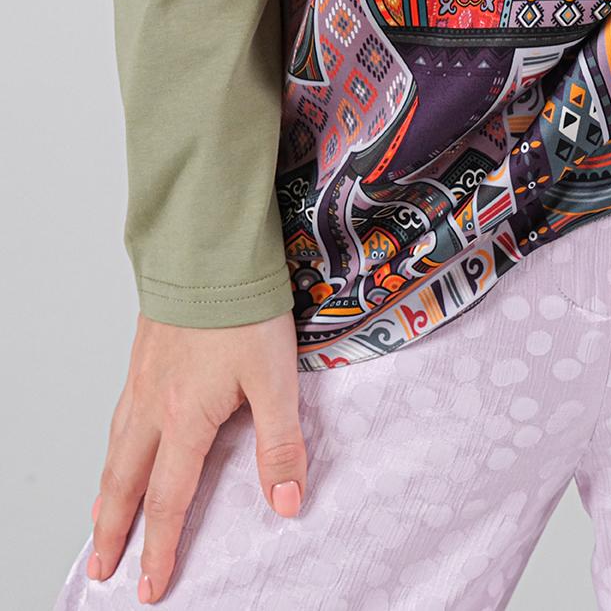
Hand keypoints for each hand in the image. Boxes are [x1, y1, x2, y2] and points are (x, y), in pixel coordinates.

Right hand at [86, 309, 305, 604]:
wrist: (210, 254)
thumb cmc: (243, 312)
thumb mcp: (274, 381)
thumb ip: (280, 444)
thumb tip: (287, 503)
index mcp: (183, 420)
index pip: (168, 499)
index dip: (161, 547)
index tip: (151, 585)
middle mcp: (152, 405)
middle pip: (124, 482)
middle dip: (112, 530)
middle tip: (102, 566)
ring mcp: (142, 378)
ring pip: (115, 448)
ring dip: (106, 490)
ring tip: (100, 517)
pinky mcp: (143, 355)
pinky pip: (118, 415)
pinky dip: (111, 446)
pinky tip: (119, 442)